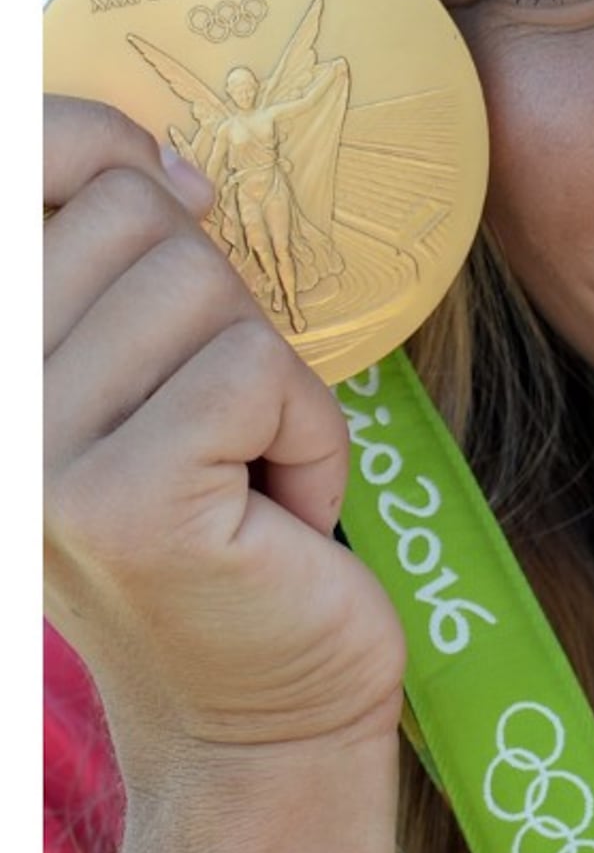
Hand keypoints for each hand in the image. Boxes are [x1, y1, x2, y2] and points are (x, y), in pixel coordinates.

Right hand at [44, 94, 406, 789]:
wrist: (258, 708)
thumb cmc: (222, 514)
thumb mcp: (153, 370)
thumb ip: (127, 262)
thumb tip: (168, 162)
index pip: (26, 159)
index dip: (106, 145)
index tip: (180, 193)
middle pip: (137, 215)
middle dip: (221, 303)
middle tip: (215, 416)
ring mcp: (30, 455)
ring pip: (208, 288)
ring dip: (272, 378)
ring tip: (242, 468)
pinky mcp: (120, 502)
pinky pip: (260, 370)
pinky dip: (306, 433)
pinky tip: (274, 510)